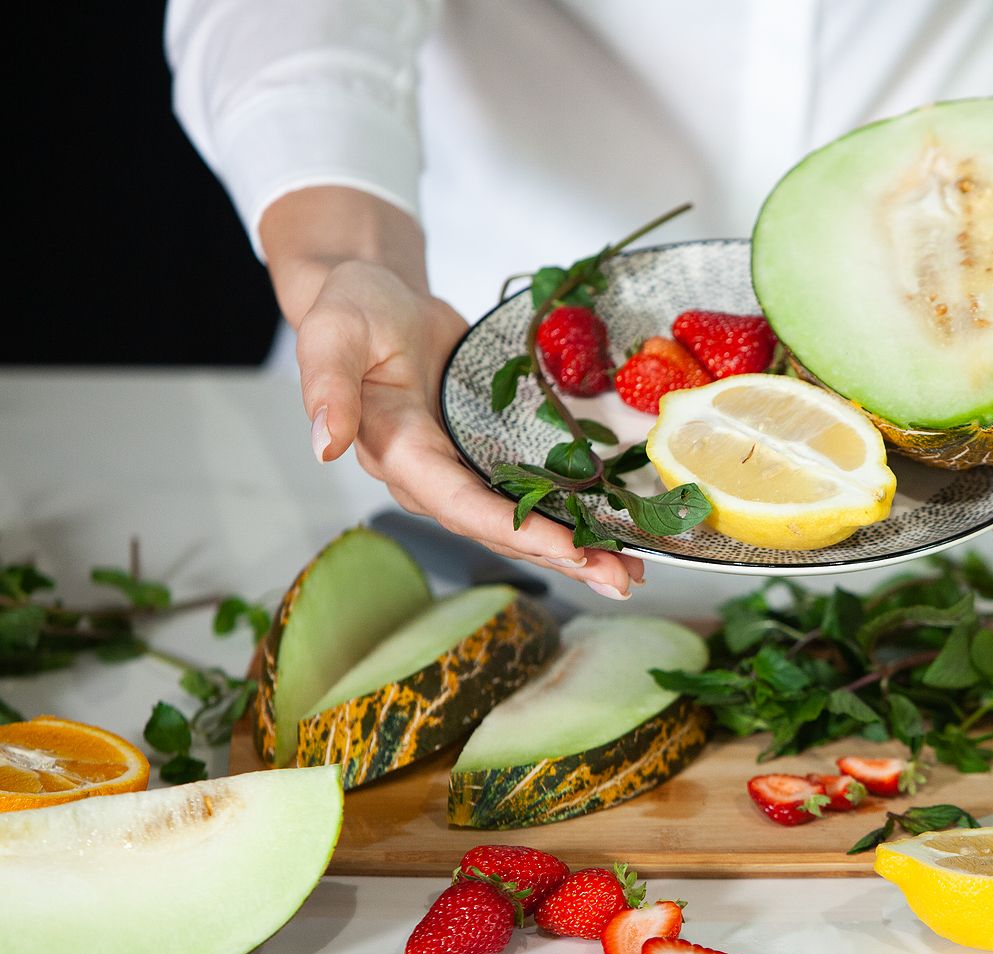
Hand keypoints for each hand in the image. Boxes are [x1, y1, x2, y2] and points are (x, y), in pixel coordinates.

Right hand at [295, 260, 642, 597]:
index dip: (518, 532)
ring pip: (520, 523)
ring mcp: (462, 469)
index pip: (462, 507)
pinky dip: (571, 514)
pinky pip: (529, 493)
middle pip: (500, 530)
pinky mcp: (487, 455)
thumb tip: (324, 446)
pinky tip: (614, 529)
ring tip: (631, 573)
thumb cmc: (353, 311)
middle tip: (622, 581)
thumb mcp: (332, 333)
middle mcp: (432, 477)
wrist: (377, 298)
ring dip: (575, 549)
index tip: (573, 551)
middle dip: (562, 556)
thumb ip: (326, 385)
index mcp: (399, 454)